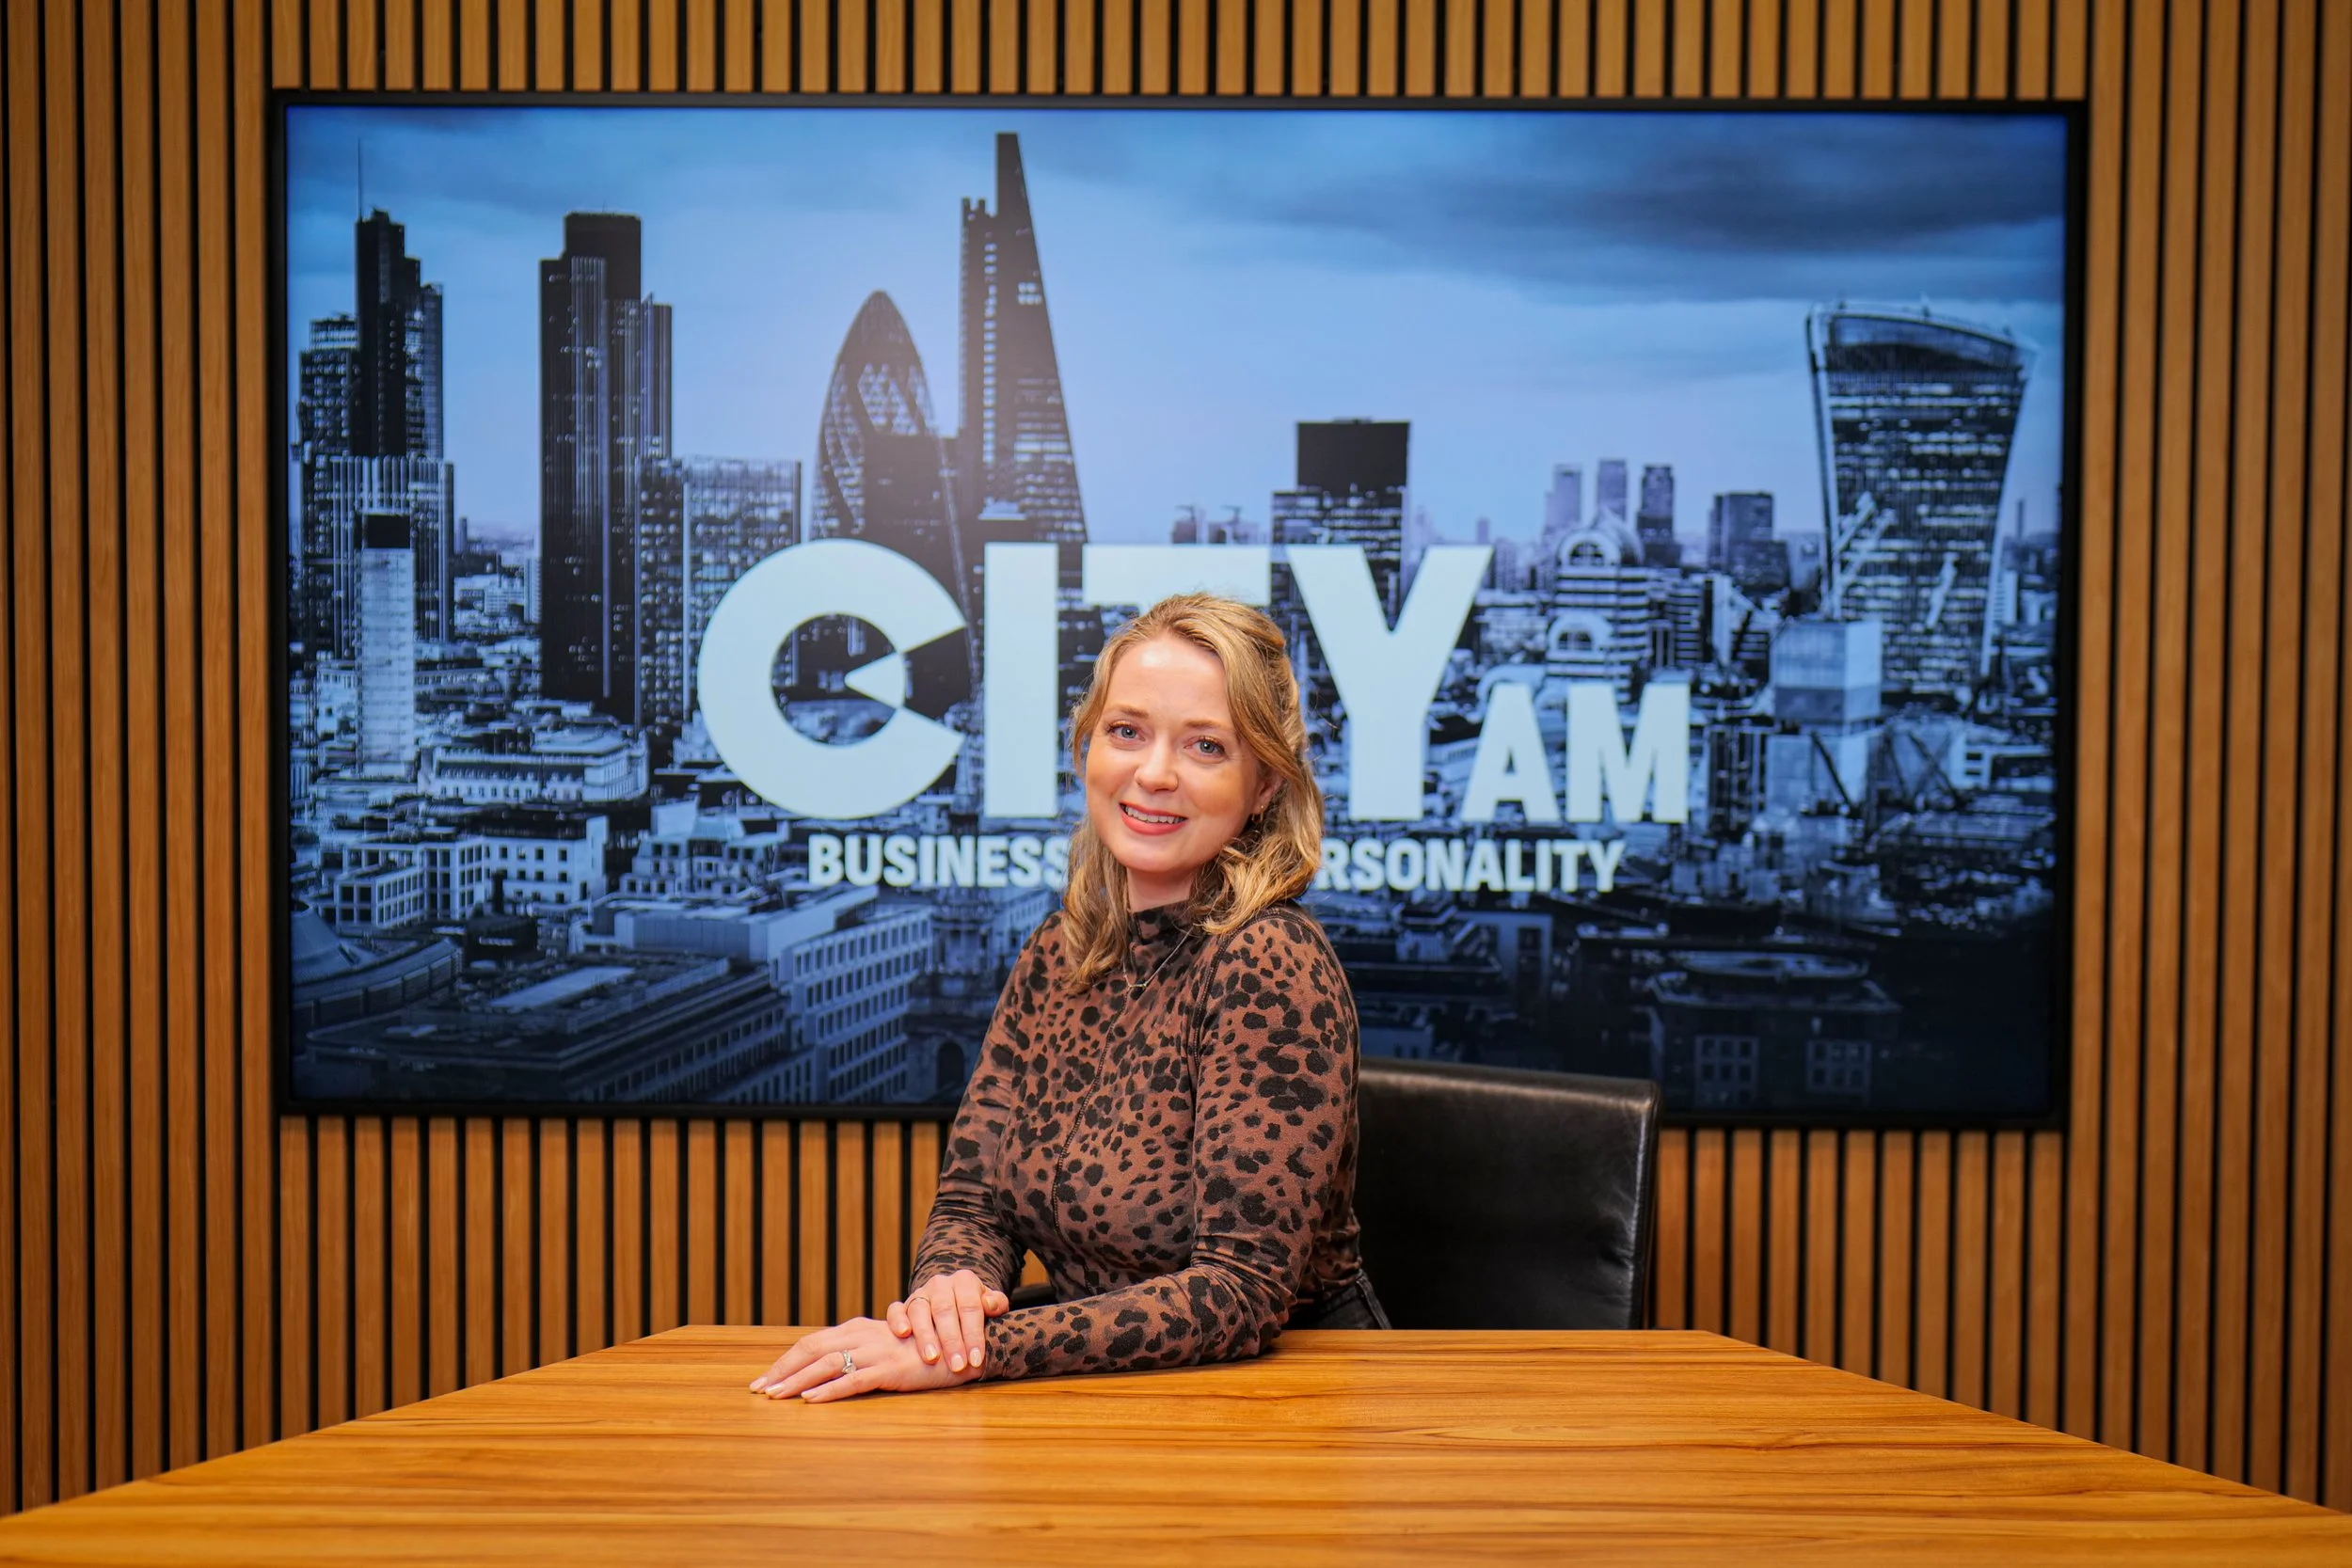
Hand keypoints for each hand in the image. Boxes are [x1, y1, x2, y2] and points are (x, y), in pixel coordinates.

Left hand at [748, 1316, 981, 1402]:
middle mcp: (863, 1335)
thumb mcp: (884, 1348)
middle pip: (811, 1348)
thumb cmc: (922, 1351)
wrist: (962, 1346)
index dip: (785, 1360)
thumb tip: (826, 1368)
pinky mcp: (890, 1370)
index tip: (764, 1378)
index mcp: (858, 1329)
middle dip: (781, 1369)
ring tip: (775, 1397)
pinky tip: (812, 1402)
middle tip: (757, 1389)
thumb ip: (858, 1352)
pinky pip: (853, 1380)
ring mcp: (876, 1352)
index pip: (811, 1342)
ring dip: (797, 1382)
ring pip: (826, 1364)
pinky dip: (829, 1391)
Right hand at [887, 1269, 1010, 1373]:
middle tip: (957, 1365)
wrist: (953, 1300)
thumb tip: (991, 1305)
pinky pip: (896, 1309)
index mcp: (965, 1281)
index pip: (970, 1307)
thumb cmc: (975, 1310)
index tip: (976, 1359)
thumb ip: (996, 1304)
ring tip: (932, 1358)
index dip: (974, 1334)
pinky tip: (903, 1334)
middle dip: (951, 1340)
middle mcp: (941, 1284)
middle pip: (944, 1310)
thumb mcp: (992, 1304)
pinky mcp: (903, 1304)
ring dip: (925, 1335)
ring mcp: (920, 1293)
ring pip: (919, 1310)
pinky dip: (898, 1320)